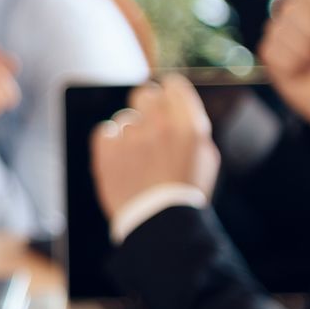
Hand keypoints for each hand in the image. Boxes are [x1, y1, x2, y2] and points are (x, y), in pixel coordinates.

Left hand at [91, 74, 219, 218]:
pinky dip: (110, 144)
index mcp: (189, 125)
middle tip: (148, 128)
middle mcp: (161, 125)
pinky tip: (120, 160)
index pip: (174, 84)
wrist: (160, 224)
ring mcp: (132, 137)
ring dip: (129, 134)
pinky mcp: (107, 150)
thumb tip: (177, 104)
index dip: (168, 93)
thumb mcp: (205, 157)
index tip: (165, 102)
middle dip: (146, 108)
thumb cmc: (184, 192)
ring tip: (137, 159)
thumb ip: (192, 125)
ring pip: (124, 117)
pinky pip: (104, 131)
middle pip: (144, 93)